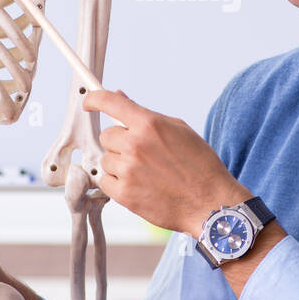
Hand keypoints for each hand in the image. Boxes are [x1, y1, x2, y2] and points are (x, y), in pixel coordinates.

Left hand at [81, 89, 247, 235]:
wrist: (209, 202)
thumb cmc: (199, 165)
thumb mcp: (179, 130)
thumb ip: (146, 115)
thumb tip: (120, 97)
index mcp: (150, 124)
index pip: (110, 103)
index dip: (95, 100)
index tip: (89, 103)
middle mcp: (135, 145)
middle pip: (107, 136)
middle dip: (120, 142)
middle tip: (141, 153)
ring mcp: (128, 170)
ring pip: (106, 159)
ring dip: (119, 164)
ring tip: (145, 173)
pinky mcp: (124, 194)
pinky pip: (105, 181)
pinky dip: (117, 183)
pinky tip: (138, 185)